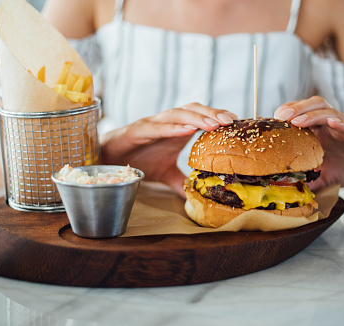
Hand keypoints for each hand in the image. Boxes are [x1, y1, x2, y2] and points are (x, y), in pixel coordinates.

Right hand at [100, 103, 236, 195]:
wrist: (107, 160)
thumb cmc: (137, 160)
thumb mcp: (165, 174)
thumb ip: (181, 183)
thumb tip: (197, 196)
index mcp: (175, 130)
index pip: (200, 117)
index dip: (217, 117)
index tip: (236, 124)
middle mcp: (166, 123)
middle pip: (192, 110)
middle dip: (212, 113)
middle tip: (231, 120)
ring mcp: (151, 125)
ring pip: (177, 114)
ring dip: (197, 117)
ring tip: (215, 123)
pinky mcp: (136, 131)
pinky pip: (157, 127)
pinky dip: (172, 127)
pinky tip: (187, 129)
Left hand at [274, 96, 343, 191]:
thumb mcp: (322, 177)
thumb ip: (305, 181)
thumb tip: (284, 191)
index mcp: (321, 132)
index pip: (302, 114)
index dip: (288, 113)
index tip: (273, 120)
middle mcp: (333, 126)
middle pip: (315, 106)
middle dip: (297, 108)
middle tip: (281, 116)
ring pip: (331, 113)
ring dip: (313, 115)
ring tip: (298, 121)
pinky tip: (333, 123)